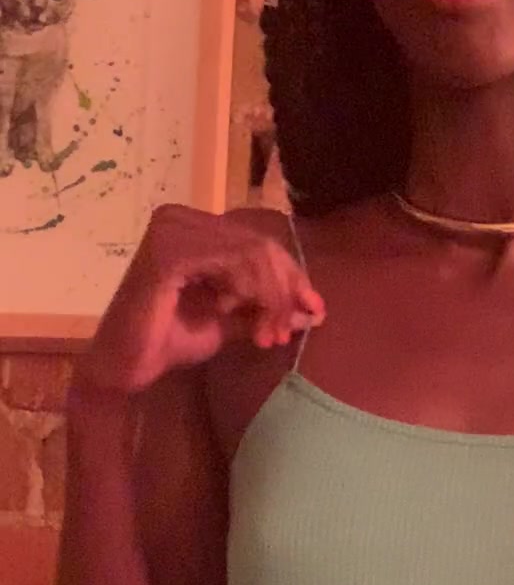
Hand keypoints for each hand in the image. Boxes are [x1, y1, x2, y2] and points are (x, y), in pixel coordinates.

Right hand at [70, 204, 325, 398]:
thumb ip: (265, 310)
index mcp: (195, 227)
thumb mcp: (229, 323)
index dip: (293, 276)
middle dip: (284, 291)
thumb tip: (312, 310)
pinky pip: (230, 263)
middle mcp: (182, 217)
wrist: (127, 366)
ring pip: (250, 253)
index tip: (315, 312)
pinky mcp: (168, 251)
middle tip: (286, 332)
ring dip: (270, 299)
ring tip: (266, 336)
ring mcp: (172, 229)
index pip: (259, 242)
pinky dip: (249, 295)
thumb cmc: (170, 341)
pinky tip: (248, 325)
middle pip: (259, 245)